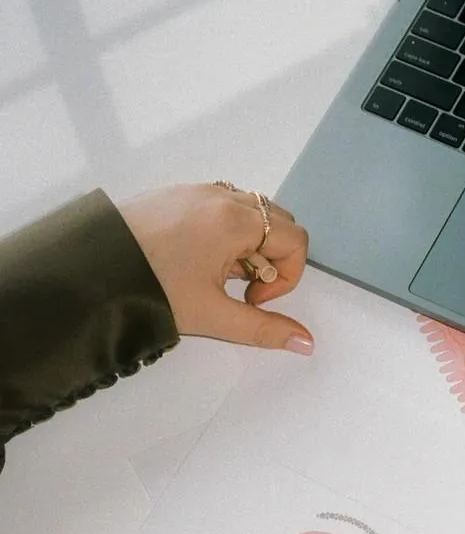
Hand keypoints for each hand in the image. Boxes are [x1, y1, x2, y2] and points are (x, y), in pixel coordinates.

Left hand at [118, 183, 313, 354]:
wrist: (89, 267)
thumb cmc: (152, 287)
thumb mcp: (214, 316)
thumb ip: (265, 329)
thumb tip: (305, 342)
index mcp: (237, 221)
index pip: (295, 240)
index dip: (287, 277)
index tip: (253, 300)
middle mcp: (222, 196)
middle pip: (278, 220)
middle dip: (273, 258)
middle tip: (242, 286)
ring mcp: (198, 191)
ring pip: (251, 211)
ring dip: (251, 244)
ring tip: (220, 273)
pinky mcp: (177, 193)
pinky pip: (221, 204)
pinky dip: (226, 231)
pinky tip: (198, 258)